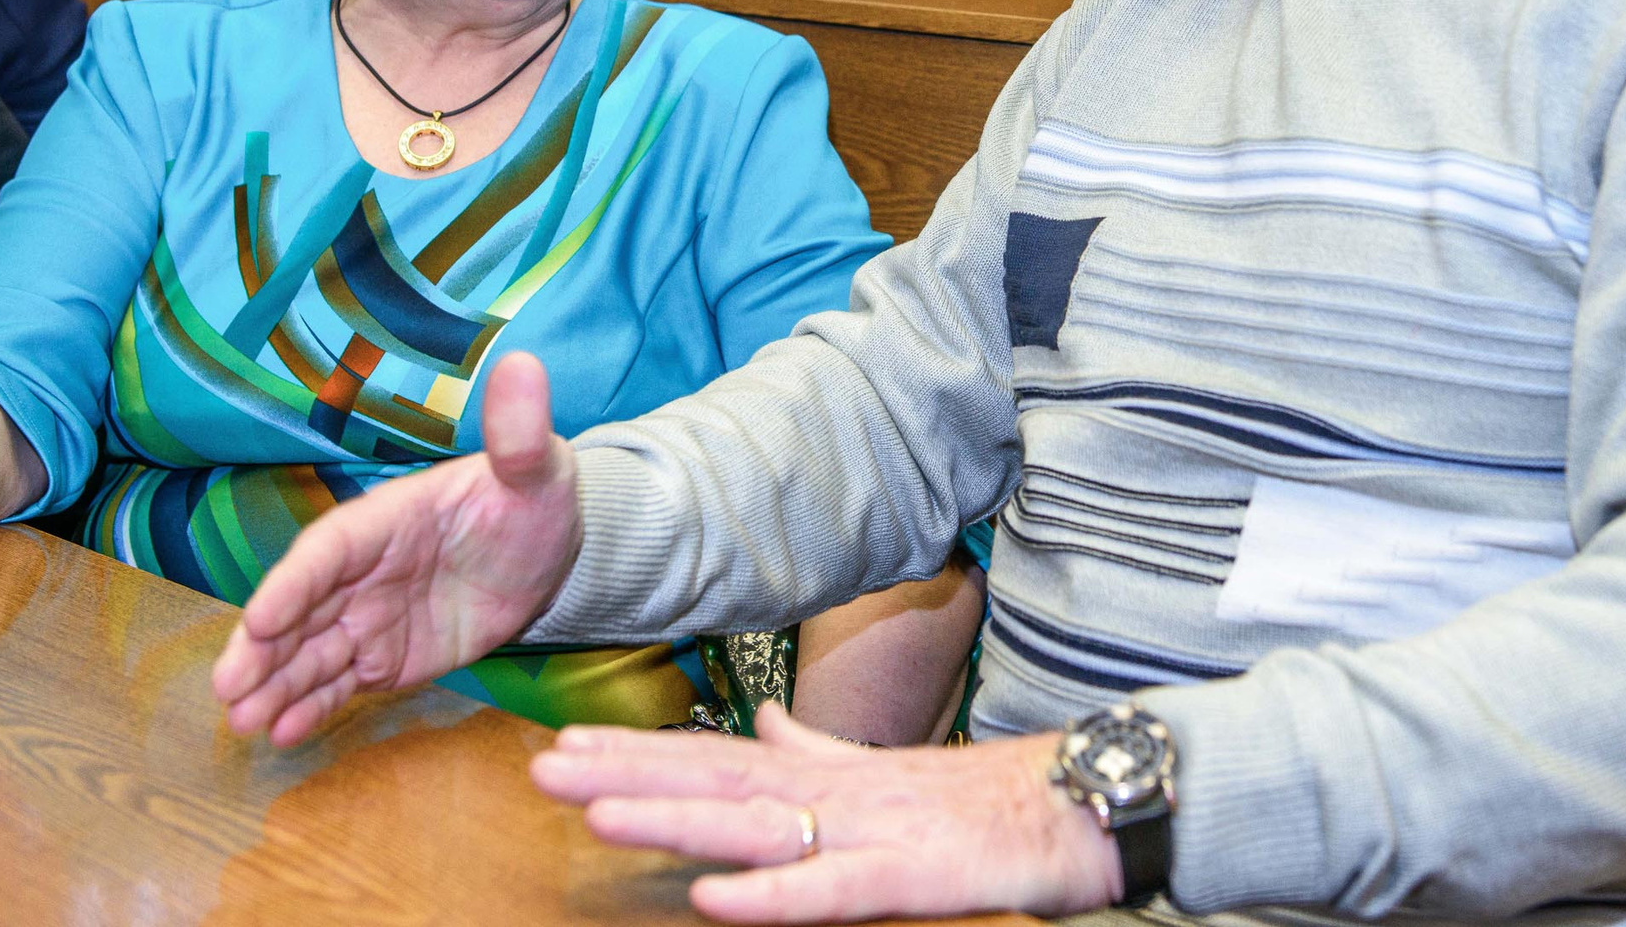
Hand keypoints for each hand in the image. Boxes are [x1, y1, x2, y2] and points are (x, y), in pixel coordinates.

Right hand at [212, 349, 583, 745]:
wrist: (551, 553)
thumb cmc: (533, 499)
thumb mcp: (536, 468)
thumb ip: (518, 434)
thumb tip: (525, 364)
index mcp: (386, 519)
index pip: (329, 550)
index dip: (293, 583)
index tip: (259, 618)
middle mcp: (364, 571)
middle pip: (300, 608)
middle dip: (261, 648)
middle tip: (227, 689)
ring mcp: (369, 617)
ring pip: (309, 653)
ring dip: (274, 686)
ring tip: (242, 724)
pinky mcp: (385, 657)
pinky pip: (340, 684)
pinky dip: (311, 707)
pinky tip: (281, 734)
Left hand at [530, 703, 1122, 922]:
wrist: (1080, 802)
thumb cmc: (985, 798)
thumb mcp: (888, 770)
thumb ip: (821, 752)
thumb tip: (765, 727)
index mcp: (827, 774)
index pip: (717, 760)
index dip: (641, 755)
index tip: (566, 747)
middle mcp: (835, 792)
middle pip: (716, 784)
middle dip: (628, 777)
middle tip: (545, 769)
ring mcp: (870, 830)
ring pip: (757, 826)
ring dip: (675, 820)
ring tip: (598, 816)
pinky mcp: (910, 876)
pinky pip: (830, 890)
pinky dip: (771, 894)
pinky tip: (712, 898)